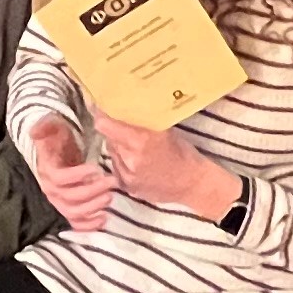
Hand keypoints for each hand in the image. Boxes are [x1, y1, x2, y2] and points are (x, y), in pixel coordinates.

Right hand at [25, 113, 117, 230]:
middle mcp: (50, 189)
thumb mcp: (52, 127)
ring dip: (93, 207)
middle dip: (92, 192)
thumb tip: (35, 131)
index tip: (95, 168)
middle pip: (69, 198)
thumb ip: (45, 127)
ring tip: (110, 197)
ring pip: (73, 212)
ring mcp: (58, 201)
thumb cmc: (57, 138)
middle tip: (111, 183)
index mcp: (47, 170)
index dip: (77, 176)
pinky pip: (75, 222)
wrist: (56, 149)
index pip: (60, 178)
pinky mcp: (67, 208)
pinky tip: (103, 219)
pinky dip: (88, 224)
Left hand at [97, 114, 238, 219]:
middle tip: (121, 123)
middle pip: (108, 137)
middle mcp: (130, 157)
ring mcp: (127, 174)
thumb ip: (142, 122)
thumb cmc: (182, 153)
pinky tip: (137, 161)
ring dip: (118, 146)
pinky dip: (123, 161)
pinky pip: (117, 167)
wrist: (192, 184)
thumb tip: (124, 106)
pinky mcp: (127, 186)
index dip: (101, 115)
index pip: (105, 124)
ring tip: (134, 144)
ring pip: (112, 152)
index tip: (100, 106)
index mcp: (140, 140)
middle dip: (113, 129)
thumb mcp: (165, 131)